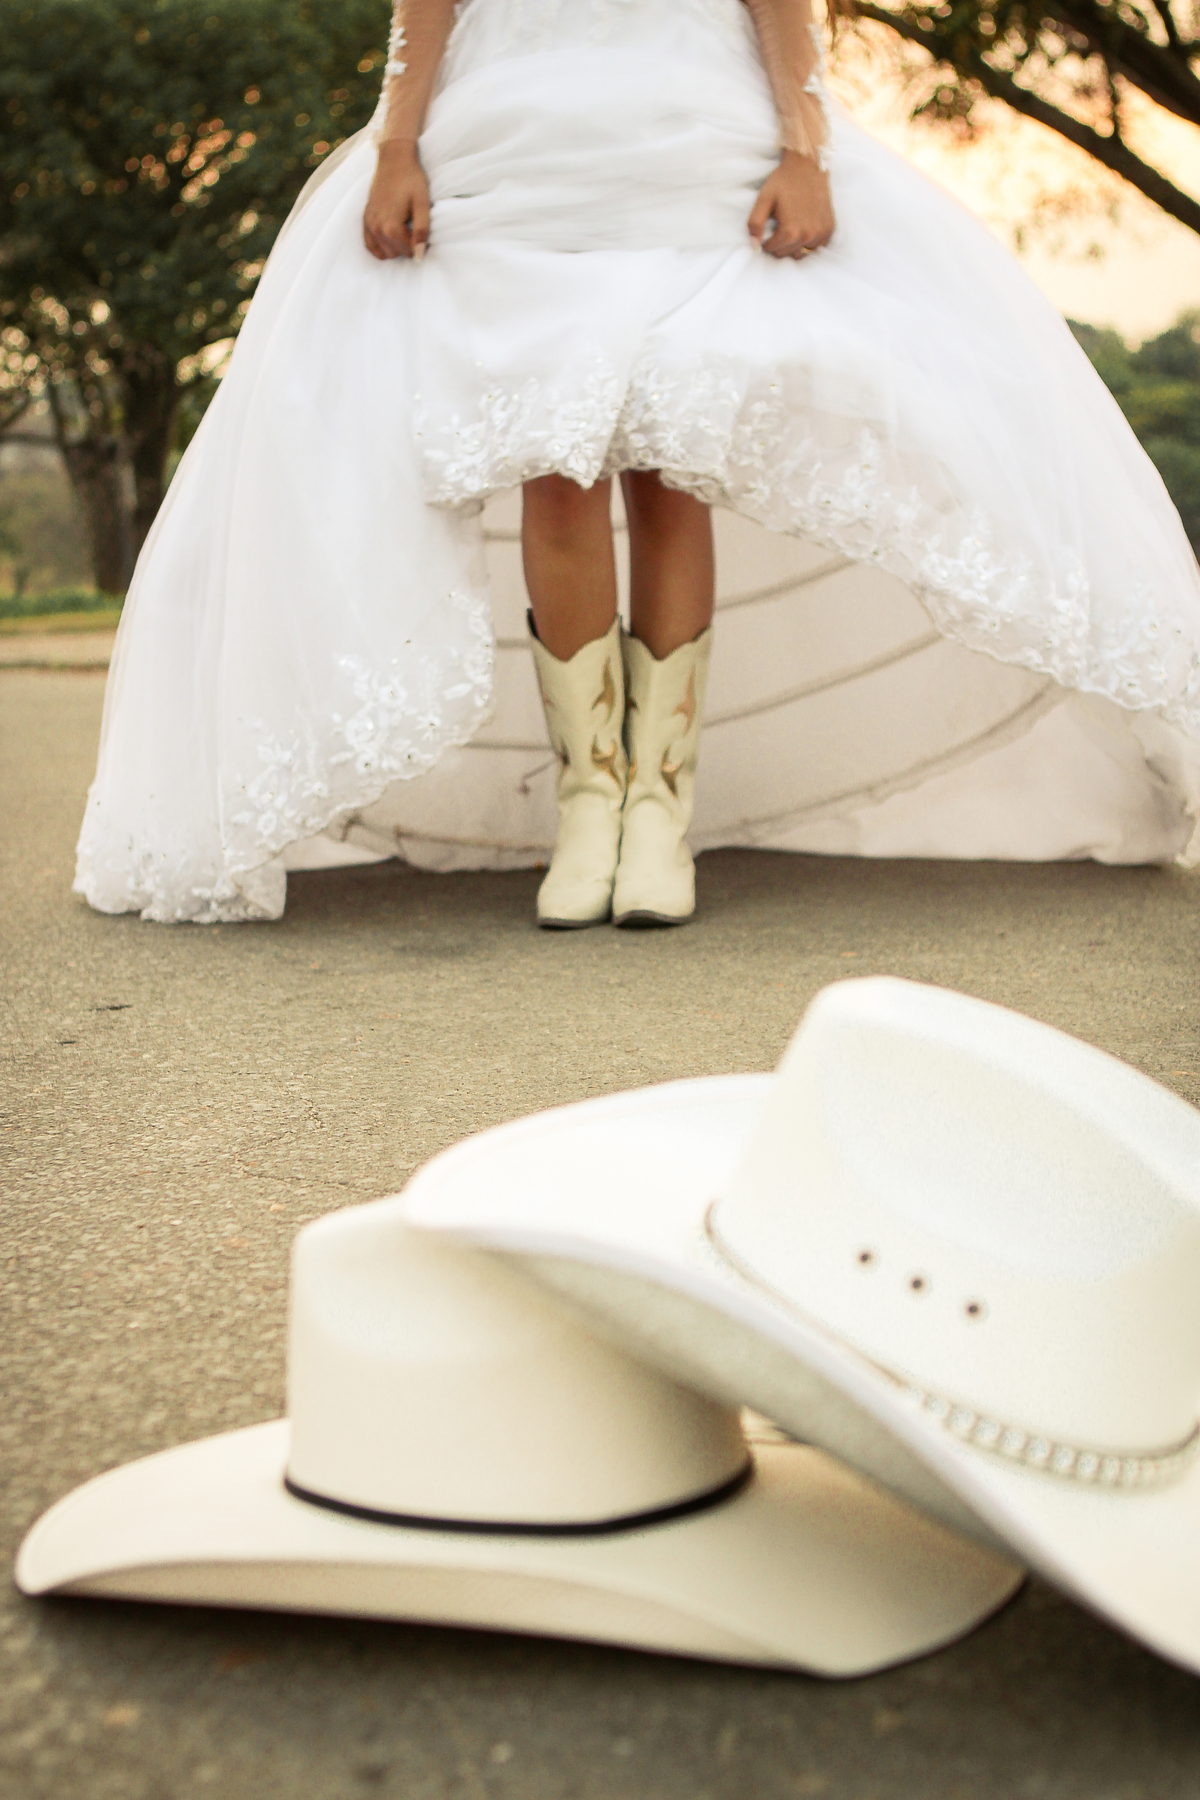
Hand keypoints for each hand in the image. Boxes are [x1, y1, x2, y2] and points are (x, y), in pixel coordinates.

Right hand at [363, 139, 430, 260]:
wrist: (394, 159)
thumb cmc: (411, 179)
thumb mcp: (422, 204)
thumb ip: (422, 231)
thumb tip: (419, 257)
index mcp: (391, 226)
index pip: (409, 251)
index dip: (420, 244)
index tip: (424, 231)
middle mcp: (376, 228)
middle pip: (396, 253)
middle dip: (408, 246)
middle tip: (415, 229)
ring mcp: (368, 223)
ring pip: (384, 252)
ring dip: (395, 247)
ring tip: (405, 230)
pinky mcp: (365, 218)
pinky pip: (370, 245)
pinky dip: (380, 247)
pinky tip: (390, 240)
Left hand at [748, 150, 834, 257]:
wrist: (808, 166)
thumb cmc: (784, 181)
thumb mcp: (764, 199)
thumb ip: (755, 224)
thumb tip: (755, 246)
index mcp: (790, 231)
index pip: (772, 250)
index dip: (766, 241)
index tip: (768, 230)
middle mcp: (808, 236)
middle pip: (786, 254)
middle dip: (779, 244)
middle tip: (778, 226)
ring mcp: (821, 233)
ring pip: (801, 253)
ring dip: (793, 245)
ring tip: (791, 227)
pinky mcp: (829, 229)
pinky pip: (816, 246)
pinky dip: (808, 242)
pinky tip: (804, 227)